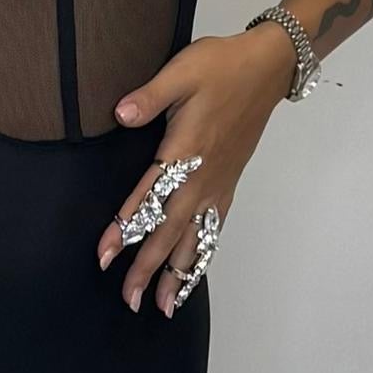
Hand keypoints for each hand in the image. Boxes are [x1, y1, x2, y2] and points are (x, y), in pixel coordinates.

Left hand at [99, 24, 291, 312]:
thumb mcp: (182, 71)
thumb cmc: (221, 65)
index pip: (150, 198)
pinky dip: (202, 255)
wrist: (268, 66)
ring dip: (179, 273)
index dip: (125, 229)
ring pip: (195, 238)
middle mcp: (202, 177)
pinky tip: (194, 271)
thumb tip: (120, 113)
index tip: (104, 257)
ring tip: (165, 307)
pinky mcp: (229, 183)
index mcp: (186, 151)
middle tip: (130, 300)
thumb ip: (150, 96)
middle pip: (171, 232)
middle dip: (149, 268)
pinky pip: (214, 228)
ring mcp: (218, 184)